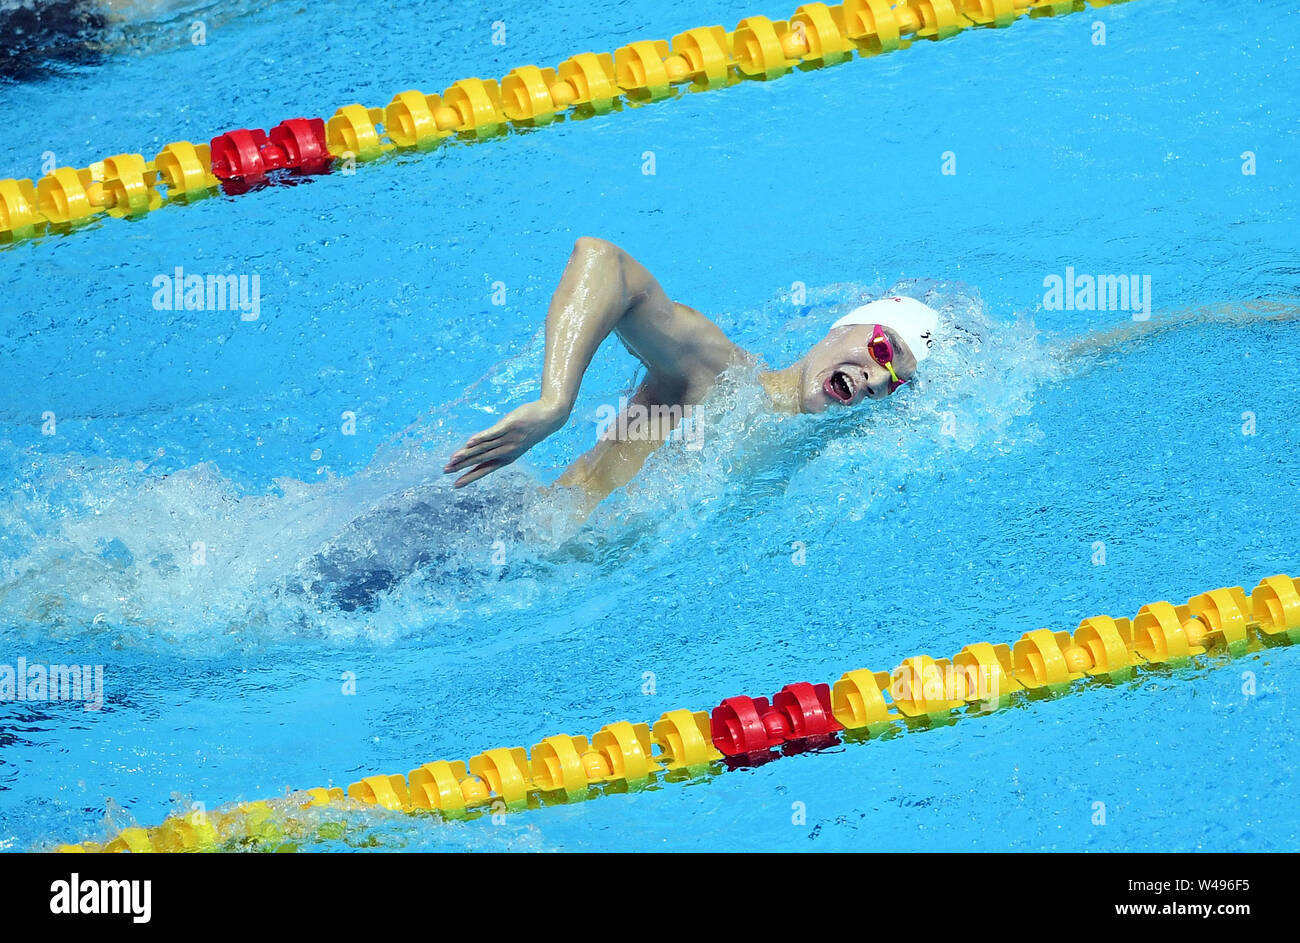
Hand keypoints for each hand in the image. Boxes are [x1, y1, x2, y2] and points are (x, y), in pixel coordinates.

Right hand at [444, 400, 567, 487]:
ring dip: (467, 454)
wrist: (549, 417)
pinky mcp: (509, 425)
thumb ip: (497, 447)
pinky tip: (468, 443)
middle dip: (462, 467)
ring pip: (483, 448)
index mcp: (507, 458)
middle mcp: (506, 451)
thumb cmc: (529, 429)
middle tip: (446, 471)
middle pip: (480, 459)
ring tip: (452, 459)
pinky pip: (492, 433)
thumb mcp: (514, 442)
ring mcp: (508, 438)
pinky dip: (480, 438)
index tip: (456, 485)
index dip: (470, 477)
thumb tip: (478, 449)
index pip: (484, 469)